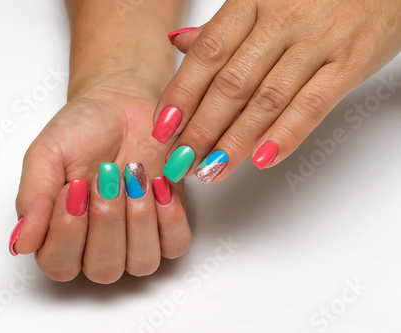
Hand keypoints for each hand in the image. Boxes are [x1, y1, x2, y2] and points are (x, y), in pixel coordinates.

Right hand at [10, 73, 189, 283]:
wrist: (121, 106)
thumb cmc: (82, 131)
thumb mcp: (47, 155)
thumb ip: (33, 198)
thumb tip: (21, 244)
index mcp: (60, 235)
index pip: (60, 265)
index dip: (68, 232)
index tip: (74, 187)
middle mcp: (97, 246)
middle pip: (103, 269)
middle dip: (106, 219)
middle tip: (105, 176)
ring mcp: (135, 240)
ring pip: (141, 262)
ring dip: (138, 218)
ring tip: (133, 176)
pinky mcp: (167, 225)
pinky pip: (175, 244)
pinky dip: (169, 217)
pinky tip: (159, 185)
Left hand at [153, 0, 400, 182]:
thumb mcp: (264, 0)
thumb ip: (222, 28)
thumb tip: (180, 45)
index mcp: (252, 2)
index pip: (207, 55)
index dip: (181, 95)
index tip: (163, 129)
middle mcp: (281, 19)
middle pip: (231, 83)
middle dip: (201, 129)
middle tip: (181, 161)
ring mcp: (317, 41)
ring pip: (266, 100)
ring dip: (235, 141)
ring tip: (212, 169)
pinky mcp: (350, 61)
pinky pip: (312, 104)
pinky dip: (286, 134)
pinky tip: (261, 159)